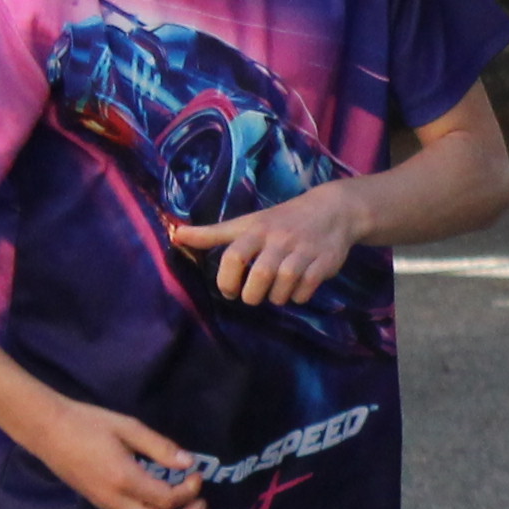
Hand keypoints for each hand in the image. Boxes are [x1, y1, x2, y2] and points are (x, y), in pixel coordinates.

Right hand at [27, 397, 210, 508]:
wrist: (46, 430)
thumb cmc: (87, 423)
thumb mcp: (128, 427)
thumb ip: (160, 447)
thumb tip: (188, 463)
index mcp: (124, 479)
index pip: (167, 500)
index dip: (189, 491)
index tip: (196, 473)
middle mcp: (115, 500)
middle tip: (201, 504)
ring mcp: (105, 505)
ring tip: (188, 506)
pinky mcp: (100, 504)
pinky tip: (163, 502)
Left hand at [169, 181, 366, 306]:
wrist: (333, 210)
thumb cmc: (282, 220)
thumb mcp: (247, 223)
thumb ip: (212, 234)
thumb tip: (175, 235)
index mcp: (257, 230)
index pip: (234, 256)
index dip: (227, 280)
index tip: (228, 291)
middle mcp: (279, 240)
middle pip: (260, 276)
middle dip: (252, 295)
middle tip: (251, 296)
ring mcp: (304, 251)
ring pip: (284, 285)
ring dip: (275, 297)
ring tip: (274, 294)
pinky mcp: (325, 262)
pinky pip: (307, 289)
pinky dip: (298, 296)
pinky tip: (295, 290)